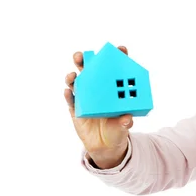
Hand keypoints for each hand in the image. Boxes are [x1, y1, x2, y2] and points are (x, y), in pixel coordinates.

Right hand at [64, 45, 132, 167]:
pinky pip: (70, 100)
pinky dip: (68, 95)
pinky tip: (68, 92)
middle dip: (85, 60)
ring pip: (77, 82)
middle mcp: (98, 89)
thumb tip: (127, 119)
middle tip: (82, 56)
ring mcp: (85, 97)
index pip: (116, 70)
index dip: (118, 57)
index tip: (120, 49)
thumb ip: (125, 122)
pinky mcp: (75, 108)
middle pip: (91, 70)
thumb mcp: (123, 127)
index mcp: (113, 89)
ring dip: (73, 76)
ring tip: (73, 75)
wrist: (105, 145)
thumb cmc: (117, 130)